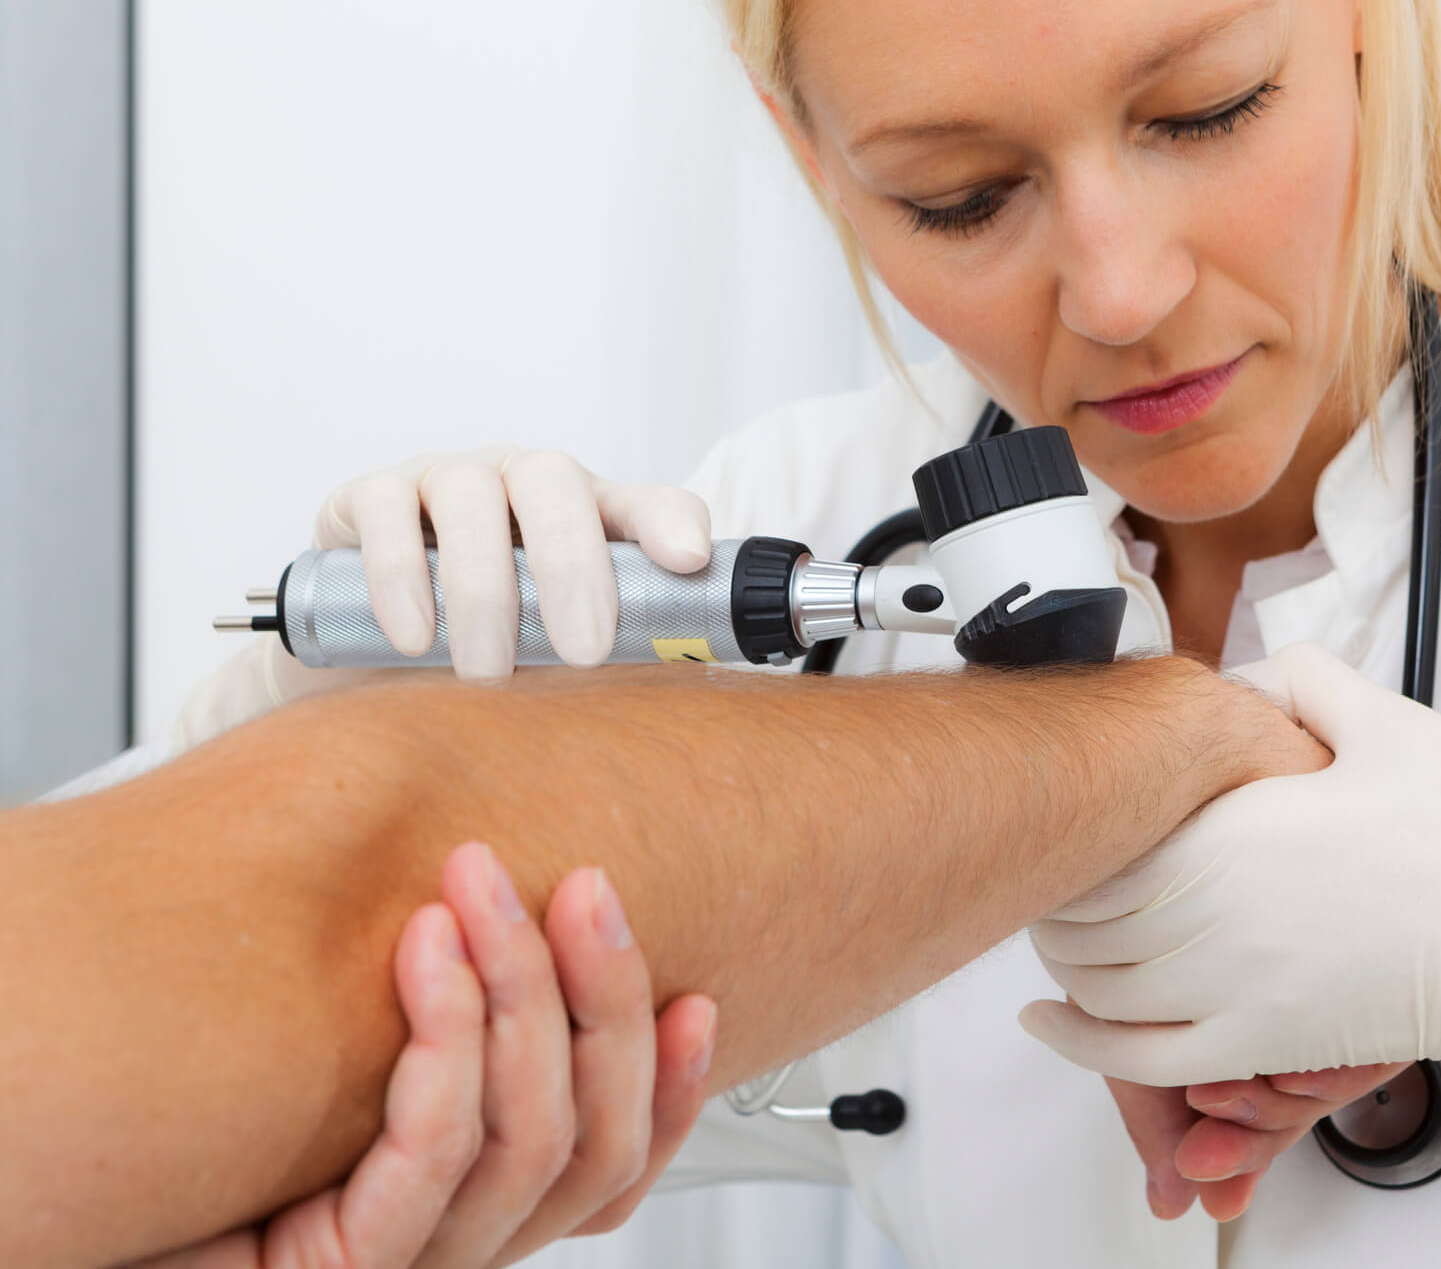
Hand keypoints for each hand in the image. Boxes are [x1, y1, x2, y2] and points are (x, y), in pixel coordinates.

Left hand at [131, 845, 718, 1267]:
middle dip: (608, 997)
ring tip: (481, 886)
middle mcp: (457, 1246)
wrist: (70, 1203)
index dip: (672, 1084)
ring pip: (529, 1139)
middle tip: (583, 886)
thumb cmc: (203, 1147)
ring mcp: (408, 1264)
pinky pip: (431, 1154)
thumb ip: (436, 1026)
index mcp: (479, 1210)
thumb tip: (493, 907)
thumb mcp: (349, 1068)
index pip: (617, 1166)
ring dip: (524, 990)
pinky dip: (448, 1040)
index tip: (693, 992)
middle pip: (594, 1143)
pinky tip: (428, 953)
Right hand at [171, 447, 714, 752]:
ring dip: (483, 589)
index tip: (687, 563)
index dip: (669, 522)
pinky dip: (398, 575)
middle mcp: (517, 479)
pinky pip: (384, 511)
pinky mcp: (366, 496)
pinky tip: (413, 637)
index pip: (641, 500)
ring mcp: (441, 477)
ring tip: (487, 674)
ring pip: (468, 497)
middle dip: (573, 566)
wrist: (367, 663)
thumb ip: (616, 655)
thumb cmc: (489, 649)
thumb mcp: (558, 653)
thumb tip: (673, 704)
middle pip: (554, 483)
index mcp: (584, 511)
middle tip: (583, 653)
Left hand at [1024, 643, 1440, 1206]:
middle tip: (1063, 861)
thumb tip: (1236, 674)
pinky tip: (1050, 1023)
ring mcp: (1237, 992)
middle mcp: (1219, 916)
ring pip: (1098, 987)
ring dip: (1063, 958)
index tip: (1075, 801)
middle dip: (1058, 887)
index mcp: (1238, 828)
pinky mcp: (1265, 1047)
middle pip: (1082, 911)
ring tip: (1062, 927)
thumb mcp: (1390, 723)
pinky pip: (1141, 1062)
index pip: (1100, 830)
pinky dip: (1080, 1046)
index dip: (1072, 818)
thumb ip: (1300, 681)